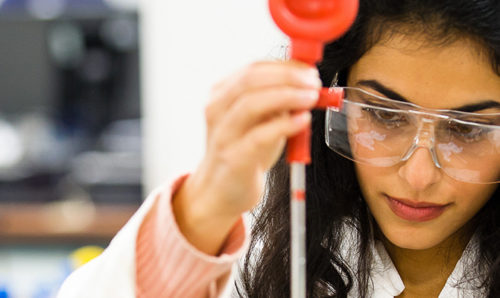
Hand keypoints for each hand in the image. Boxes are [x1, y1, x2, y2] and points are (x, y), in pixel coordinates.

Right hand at [173, 61, 320, 253]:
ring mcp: (223, 134)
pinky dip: (284, 125)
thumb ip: (278, 102)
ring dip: (287, 96)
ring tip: (311, 98)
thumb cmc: (244, 152)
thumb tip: (308, 83)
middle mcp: (217, 110)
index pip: (253, 69)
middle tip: (313, 83)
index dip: (285, 67)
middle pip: (250, 80)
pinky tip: (302, 121)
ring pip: (251, 103)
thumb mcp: (259, 120)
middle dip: (287, 77)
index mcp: (221, 95)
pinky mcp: (233, 158)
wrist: (222, 191)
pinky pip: (258, 136)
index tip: (309, 72)